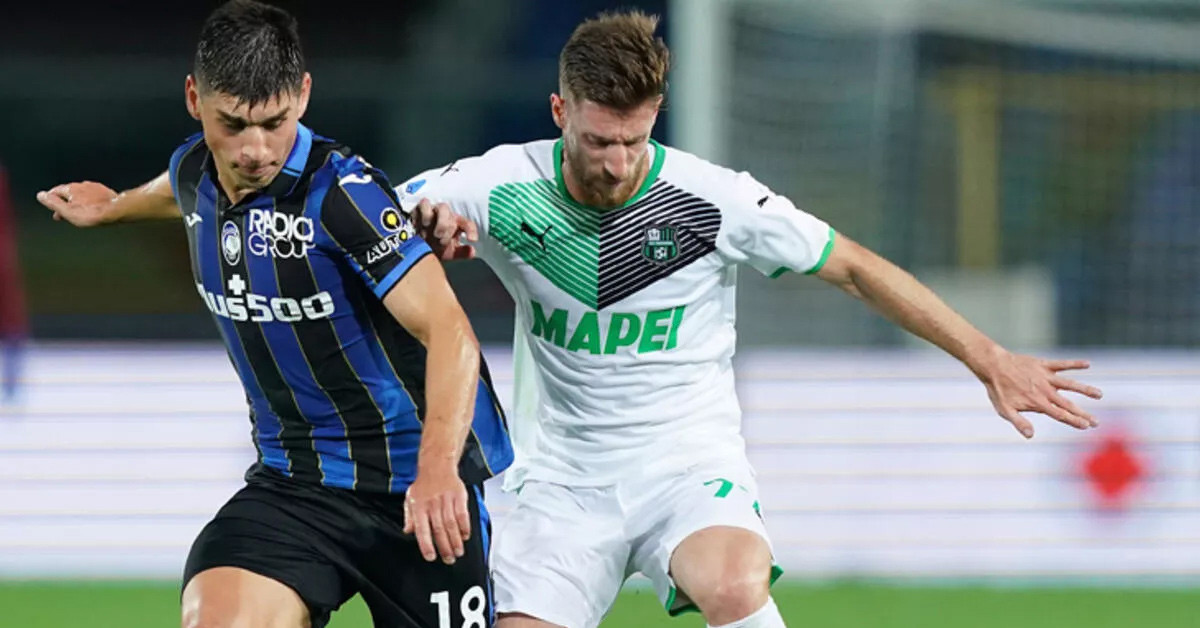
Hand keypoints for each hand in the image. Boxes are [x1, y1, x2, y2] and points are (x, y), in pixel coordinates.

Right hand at [36, 181, 117, 226]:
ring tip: (76, 211)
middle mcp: (82, 185)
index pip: (56, 191)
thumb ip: (53, 203)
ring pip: (81, 194)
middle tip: (62, 213)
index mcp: (71, 189)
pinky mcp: (104, 191)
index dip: (51, 199)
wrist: (116, 210)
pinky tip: (90, 207)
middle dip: (64, 202)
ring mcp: (94, 187)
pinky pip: (92, 195)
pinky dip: (88, 201)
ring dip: (76, 201)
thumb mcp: (67, 211)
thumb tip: (41, 195)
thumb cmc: (92, 213)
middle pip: (68, 193)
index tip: (50, 206)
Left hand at [403, 467, 470, 563]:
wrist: (437, 465)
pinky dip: (465, 526)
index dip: (426, 545)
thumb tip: (408, 532)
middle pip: (439, 529)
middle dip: (445, 547)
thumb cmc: (423, 484)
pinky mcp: (459, 495)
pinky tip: (465, 536)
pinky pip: (462, 514)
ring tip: (458, 552)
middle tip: (449, 559)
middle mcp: (432, 504)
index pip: (422, 530)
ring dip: (456, 540)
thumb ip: (409, 517)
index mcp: (419, 507)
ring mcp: (446, 500)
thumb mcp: (410, 499)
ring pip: (451, 524)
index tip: (431, 557)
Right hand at [413, 198, 477, 260]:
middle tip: (441, 241)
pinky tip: (422, 226)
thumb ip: (461, 253)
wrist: (416, 243)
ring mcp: (435, 210)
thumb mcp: (449, 253)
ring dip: (440, 222)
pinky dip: (425, 214)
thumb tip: (472, 252)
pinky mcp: (421, 207)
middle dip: (448, 231)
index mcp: (456, 225)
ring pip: (443, 208)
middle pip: (453, 217)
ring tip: (434, 234)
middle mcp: (447, 215)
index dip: (471, 231)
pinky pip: (425, 204)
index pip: (468, 224)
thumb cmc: (434, 246)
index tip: (472, 239)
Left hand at [977, 349, 1103, 438]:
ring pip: (1070, 383)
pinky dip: (1074, 363)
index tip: (1086, 426)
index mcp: (1038, 403)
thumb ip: (1019, 422)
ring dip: (1085, 389)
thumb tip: (1030, 436)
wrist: (993, 366)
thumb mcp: (1004, 409)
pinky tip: (1087, 363)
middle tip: (1097, 422)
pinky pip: (1062, 364)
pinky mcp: (1044, 364)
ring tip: (1099, 394)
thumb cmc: (998, 390)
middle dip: (1083, 413)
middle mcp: (1045, 390)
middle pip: (1068, 404)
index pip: (1060, 415)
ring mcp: (1046, 377)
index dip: (1074, 421)